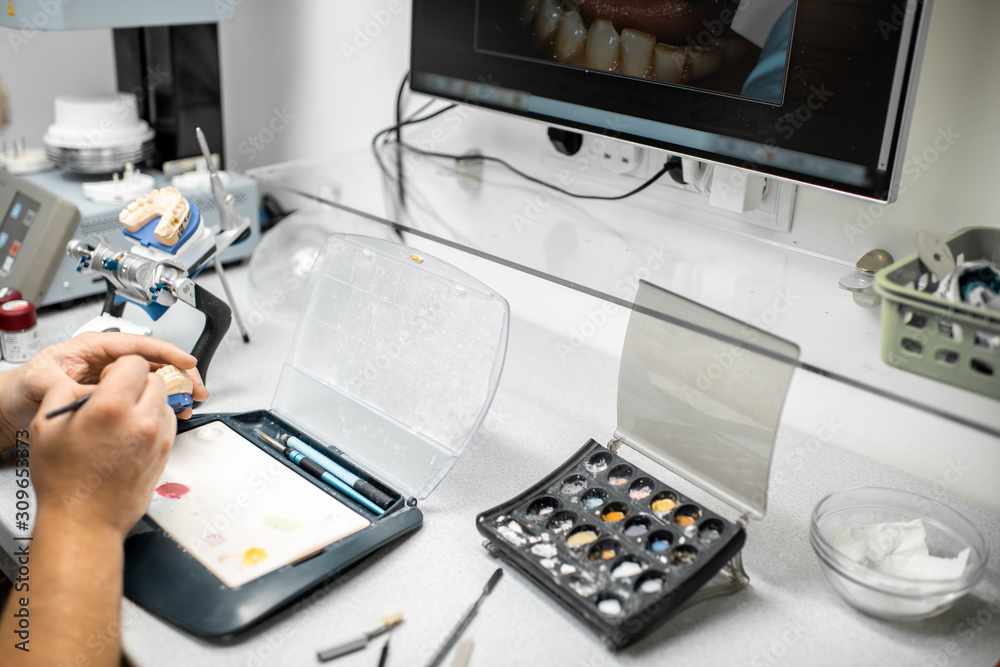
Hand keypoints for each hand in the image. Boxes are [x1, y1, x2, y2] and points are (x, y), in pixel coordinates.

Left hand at [0, 332, 207, 447]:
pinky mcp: (112, 398)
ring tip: (188, 404)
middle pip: (153, 362)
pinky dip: (159, 405)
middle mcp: (107, 362)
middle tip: (196, 388)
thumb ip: (74, 387)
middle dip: (179, 374)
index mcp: (93, 348)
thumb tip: (100, 395)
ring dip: (173, 391)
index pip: (138, 345)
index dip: (166, 353)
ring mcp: (111, 380)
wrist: (11, 408)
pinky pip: (142, 398)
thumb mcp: (44, 382)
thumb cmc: (22, 387)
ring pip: (152, 381)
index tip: (187, 363)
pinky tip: (170, 413)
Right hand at [29, 356, 176, 537]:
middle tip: (118, 397)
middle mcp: (142, 421)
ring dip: (148, 402)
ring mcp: (158, 439)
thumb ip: (65, 392)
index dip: (119, 368)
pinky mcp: (166, 454)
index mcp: (111, 408)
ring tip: (124, 418)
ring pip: (165, 401)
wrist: (84, 520)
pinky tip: (132, 434)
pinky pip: (168, 424)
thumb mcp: (46, 426)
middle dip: (137, 383)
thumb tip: (82, 383)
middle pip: (155, 380)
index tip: (110, 379)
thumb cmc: (64, 481)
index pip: (135, 363)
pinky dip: (155, 422)